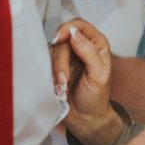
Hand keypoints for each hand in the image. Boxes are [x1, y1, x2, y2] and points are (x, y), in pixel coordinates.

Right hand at [50, 19, 120, 144]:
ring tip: (63, 87)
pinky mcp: (56, 67)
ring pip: (52, 52)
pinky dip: (50, 76)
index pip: (79, 25)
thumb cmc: (97, 98)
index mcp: (96, 44)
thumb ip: (89, 52)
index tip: (58, 40)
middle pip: (62, 39)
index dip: (66, 28)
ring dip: (55, 70)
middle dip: (60, 60)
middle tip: (64, 80)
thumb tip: (73, 33)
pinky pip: (46, 63)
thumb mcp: (99, 76)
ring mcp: (68, 57)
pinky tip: (58, 88)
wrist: (85, 119)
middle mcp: (82, 46)